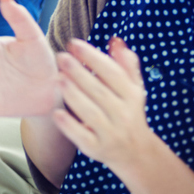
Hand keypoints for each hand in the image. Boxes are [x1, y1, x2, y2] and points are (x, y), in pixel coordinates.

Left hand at [53, 36, 151, 171]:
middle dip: (79, 72)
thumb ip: (125, 64)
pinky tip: (57, 113)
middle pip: (99, 91)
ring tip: (58, 78)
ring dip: (74, 95)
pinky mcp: (97, 149)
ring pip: (91, 113)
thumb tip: (116, 40)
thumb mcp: (133, 88)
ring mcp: (110, 133)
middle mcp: (123, 114)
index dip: (93, 57)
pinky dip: (70, 126)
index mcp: (131, 95)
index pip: (112, 73)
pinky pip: (82, 137)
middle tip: (61, 57)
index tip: (74, 44)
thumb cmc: (129, 111)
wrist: (136, 152)